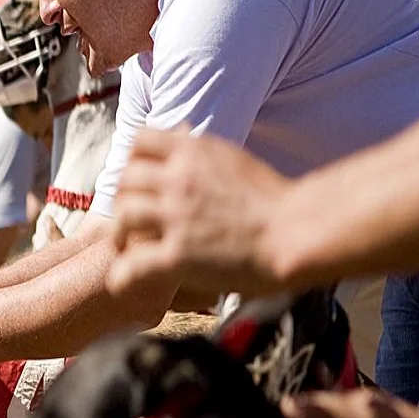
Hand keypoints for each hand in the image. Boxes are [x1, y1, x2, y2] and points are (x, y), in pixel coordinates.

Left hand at [109, 128, 290, 300]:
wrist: (299, 230)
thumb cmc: (276, 201)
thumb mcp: (234, 159)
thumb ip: (203, 154)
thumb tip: (184, 136)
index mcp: (194, 151)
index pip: (139, 142)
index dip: (131, 162)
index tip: (137, 181)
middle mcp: (179, 178)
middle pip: (125, 179)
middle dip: (122, 198)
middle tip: (129, 218)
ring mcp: (176, 216)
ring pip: (123, 215)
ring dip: (119, 233)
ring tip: (126, 247)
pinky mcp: (178, 255)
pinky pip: (132, 264)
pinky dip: (123, 274)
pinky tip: (126, 281)